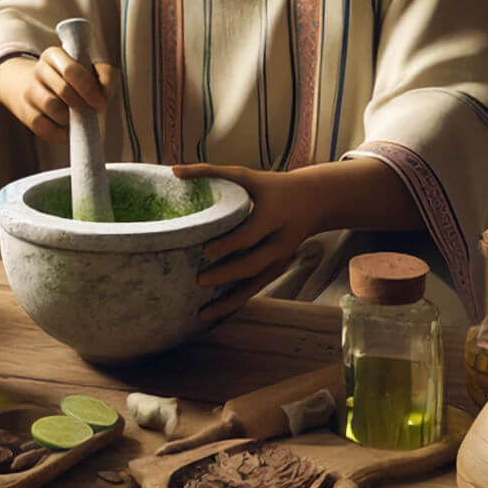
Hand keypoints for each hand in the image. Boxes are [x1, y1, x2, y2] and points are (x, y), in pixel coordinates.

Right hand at [0, 50, 116, 145]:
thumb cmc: (73, 80)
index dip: (88, 89)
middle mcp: (39, 71)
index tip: (100, 102)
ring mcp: (30, 93)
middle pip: (63, 90)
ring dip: (71, 117)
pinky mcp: (27, 114)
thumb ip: (104, 75)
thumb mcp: (90, 69)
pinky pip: (45, 128)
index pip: (71, 70)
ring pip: (54, 109)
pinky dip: (61, 133)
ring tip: (77, 117)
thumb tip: (104, 93)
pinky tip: (68, 128)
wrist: (39, 88)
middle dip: (82, 104)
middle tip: (92, 111)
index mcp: (54, 55)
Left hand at [170, 164, 322, 321]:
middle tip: (199, 280)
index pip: (250, 234)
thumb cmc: (270, 186)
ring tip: (202, 313)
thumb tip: (174, 170)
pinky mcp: (277, 269)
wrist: (313, 201)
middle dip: (227, 274)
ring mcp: (280, 259)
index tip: (205, 251)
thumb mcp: (246, 175)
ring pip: (256, 285)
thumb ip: (211, 172)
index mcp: (273, 215)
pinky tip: (215, 316)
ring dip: (230, 301)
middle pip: (254, 264)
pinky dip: (236, 304)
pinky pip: (256, 290)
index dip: (229, 245)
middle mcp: (280, 241)